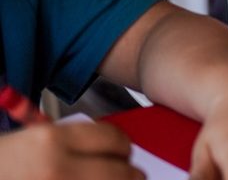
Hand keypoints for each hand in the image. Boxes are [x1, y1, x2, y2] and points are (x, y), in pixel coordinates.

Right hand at [0, 122, 140, 179]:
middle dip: (128, 173)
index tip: (122, 152)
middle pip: (123, 173)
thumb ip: (69, 143)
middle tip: (129, 174)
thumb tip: (114, 150)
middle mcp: (59, 171)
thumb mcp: (29, 142)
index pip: (114, 139)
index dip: (122, 146)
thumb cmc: (1, 162)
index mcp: (50, 142)